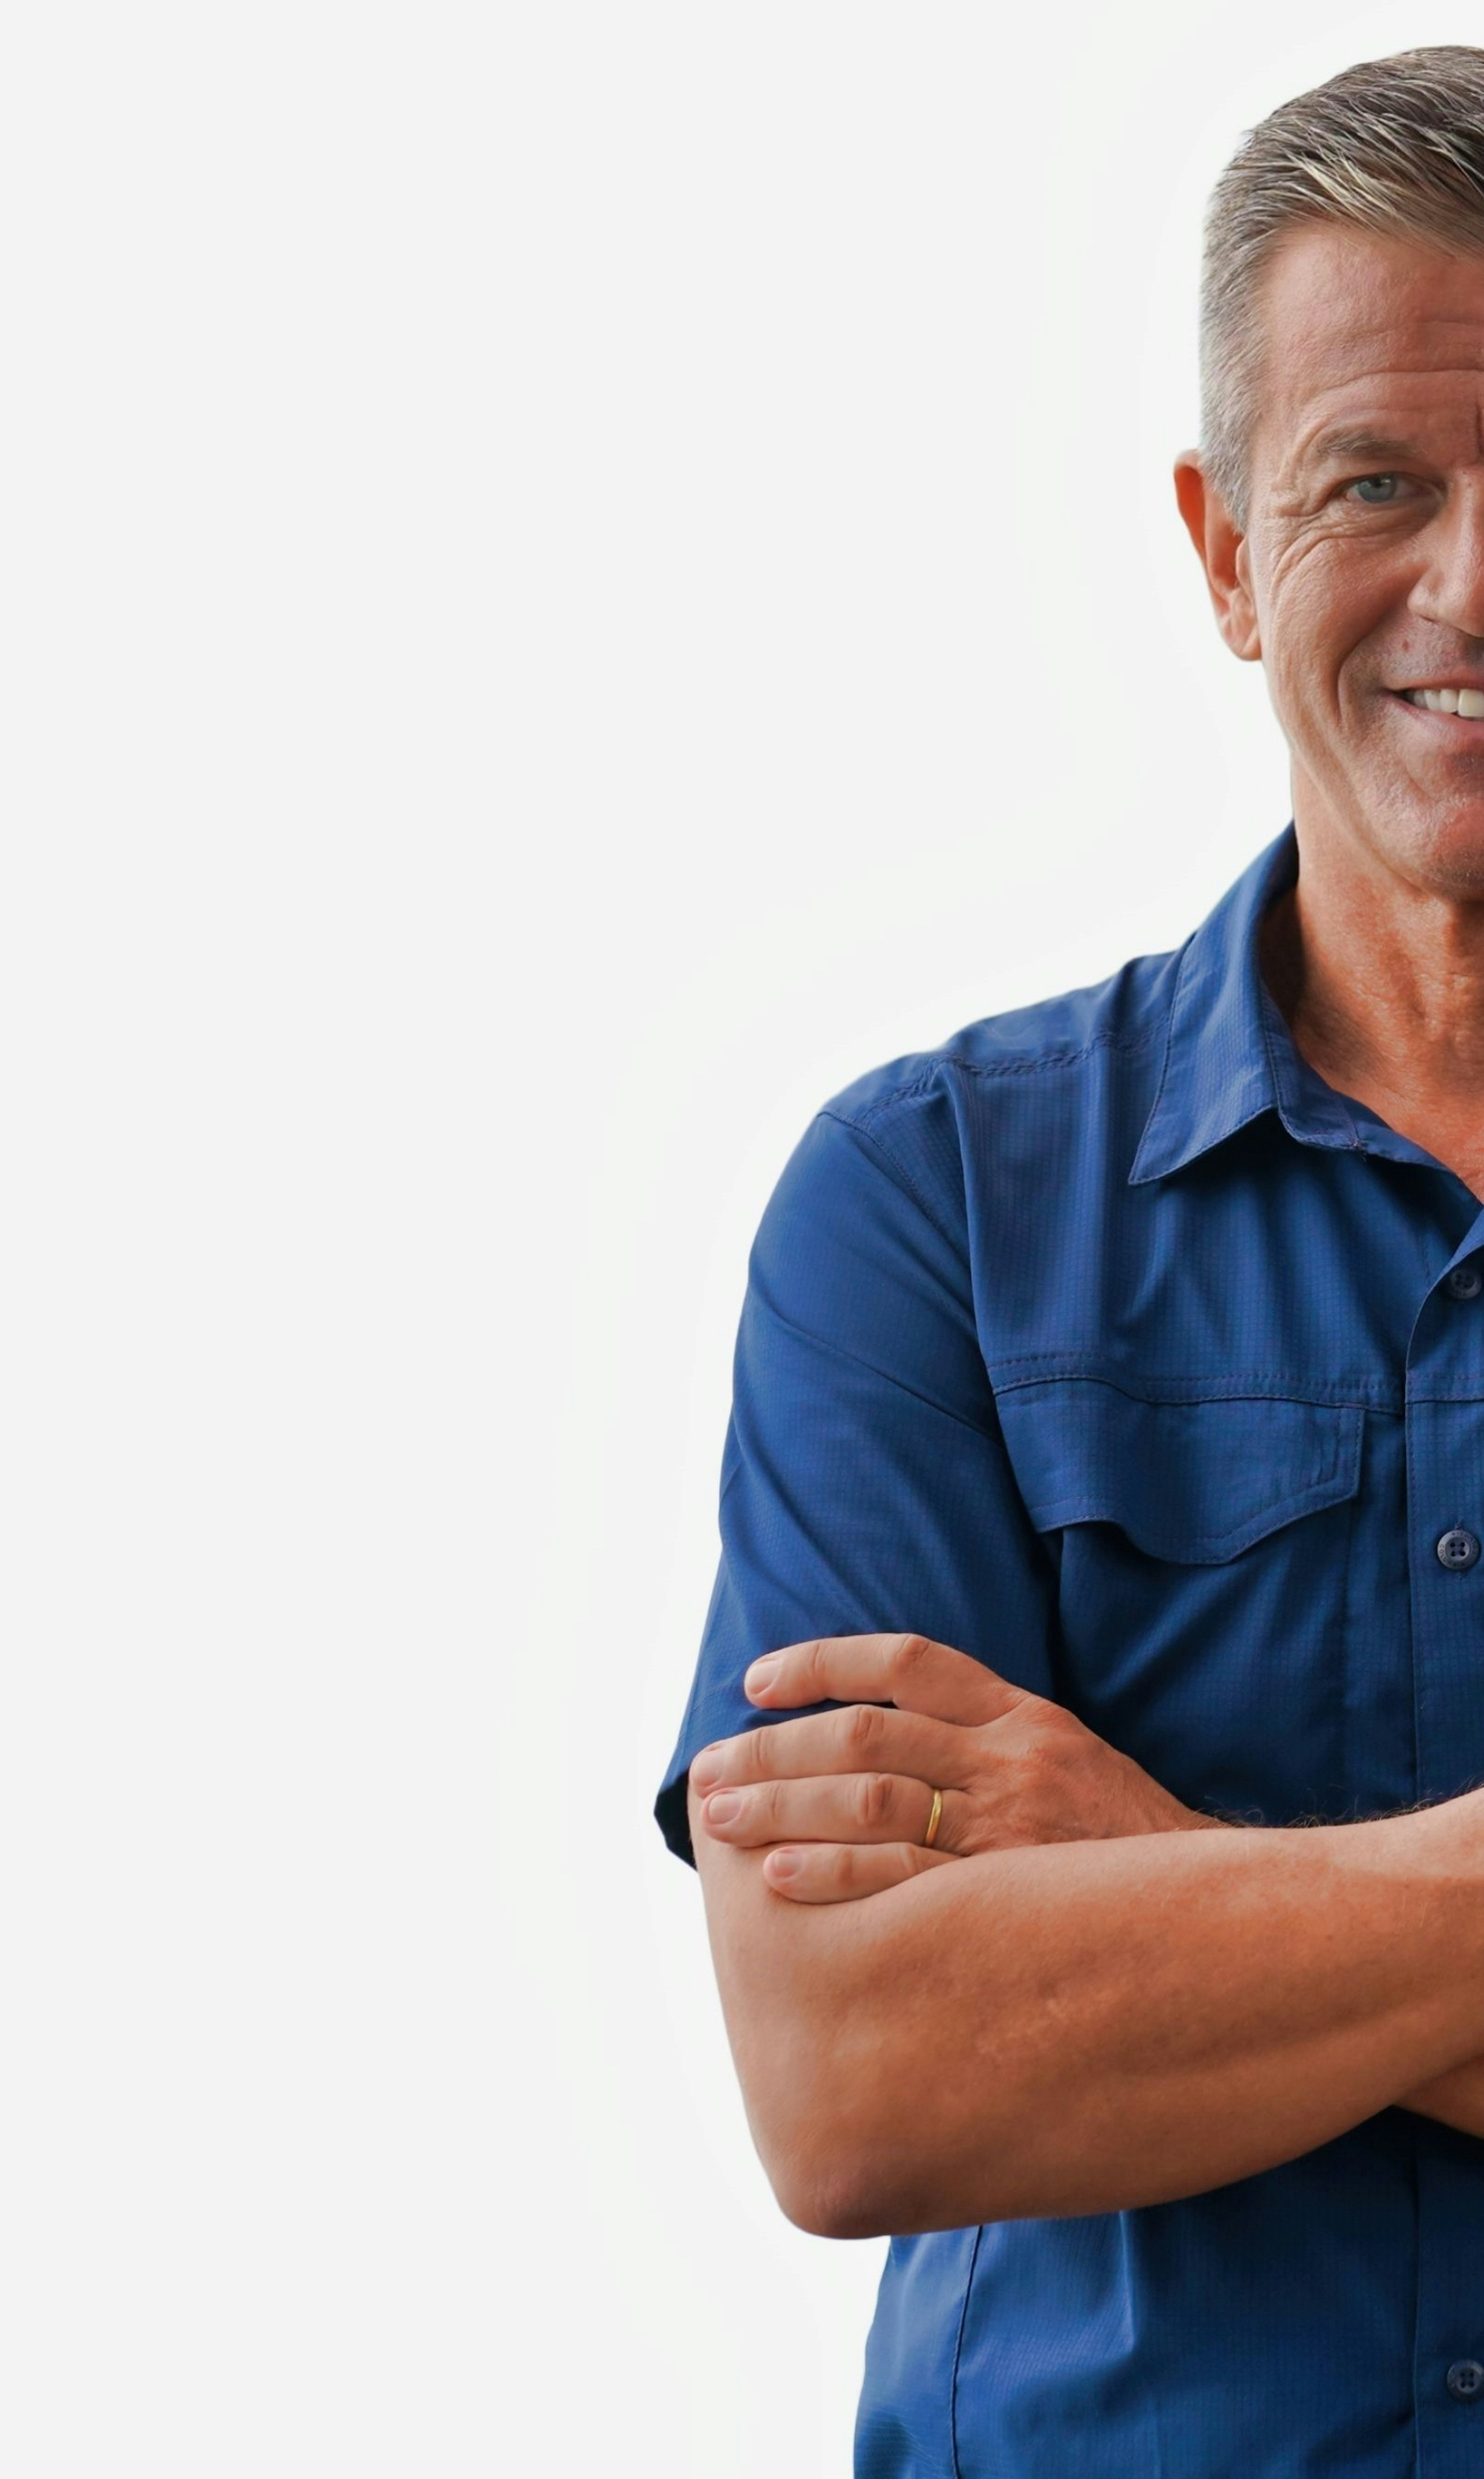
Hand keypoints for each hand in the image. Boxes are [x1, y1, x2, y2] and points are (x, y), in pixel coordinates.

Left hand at [688, 1631, 1218, 1903]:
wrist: (1217, 1914)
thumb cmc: (1119, 1846)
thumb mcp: (1066, 1761)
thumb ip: (983, 1742)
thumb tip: (871, 1744)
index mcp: (1022, 1715)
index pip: (905, 1661)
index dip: (822, 1662)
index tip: (757, 1681)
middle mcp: (1012, 1758)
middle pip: (865, 1734)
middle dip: (776, 1750)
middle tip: (711, 1770)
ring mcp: (1011, 1826)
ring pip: (871, 1798)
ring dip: (784, 1806)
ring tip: (722, 1821)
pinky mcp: (1009, 1892)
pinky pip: (902, 1876)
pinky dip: (833, 1872)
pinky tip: (778, 1875)